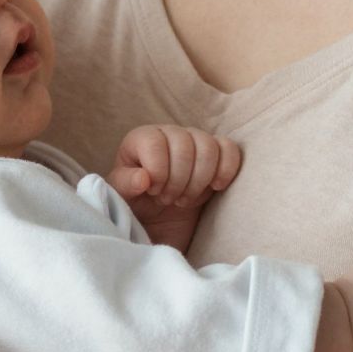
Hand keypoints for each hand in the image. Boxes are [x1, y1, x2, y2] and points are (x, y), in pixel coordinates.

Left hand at [108, 126, 241, 250]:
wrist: (157, 218)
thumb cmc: (136, 202)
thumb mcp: (122, 196)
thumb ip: (126, 184)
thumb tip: (143, 178)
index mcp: (142, 138)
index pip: (155, 142)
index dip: (157, 171)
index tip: (153, 191)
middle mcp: (169, 133)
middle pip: (185, 144)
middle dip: (178, 180)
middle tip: (168, 199)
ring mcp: (195, 141)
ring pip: (209, 146)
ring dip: (200, 179)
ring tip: (185, 199)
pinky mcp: (217, 154)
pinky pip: (230, 149)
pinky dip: (226, 170)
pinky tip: (214, 187)